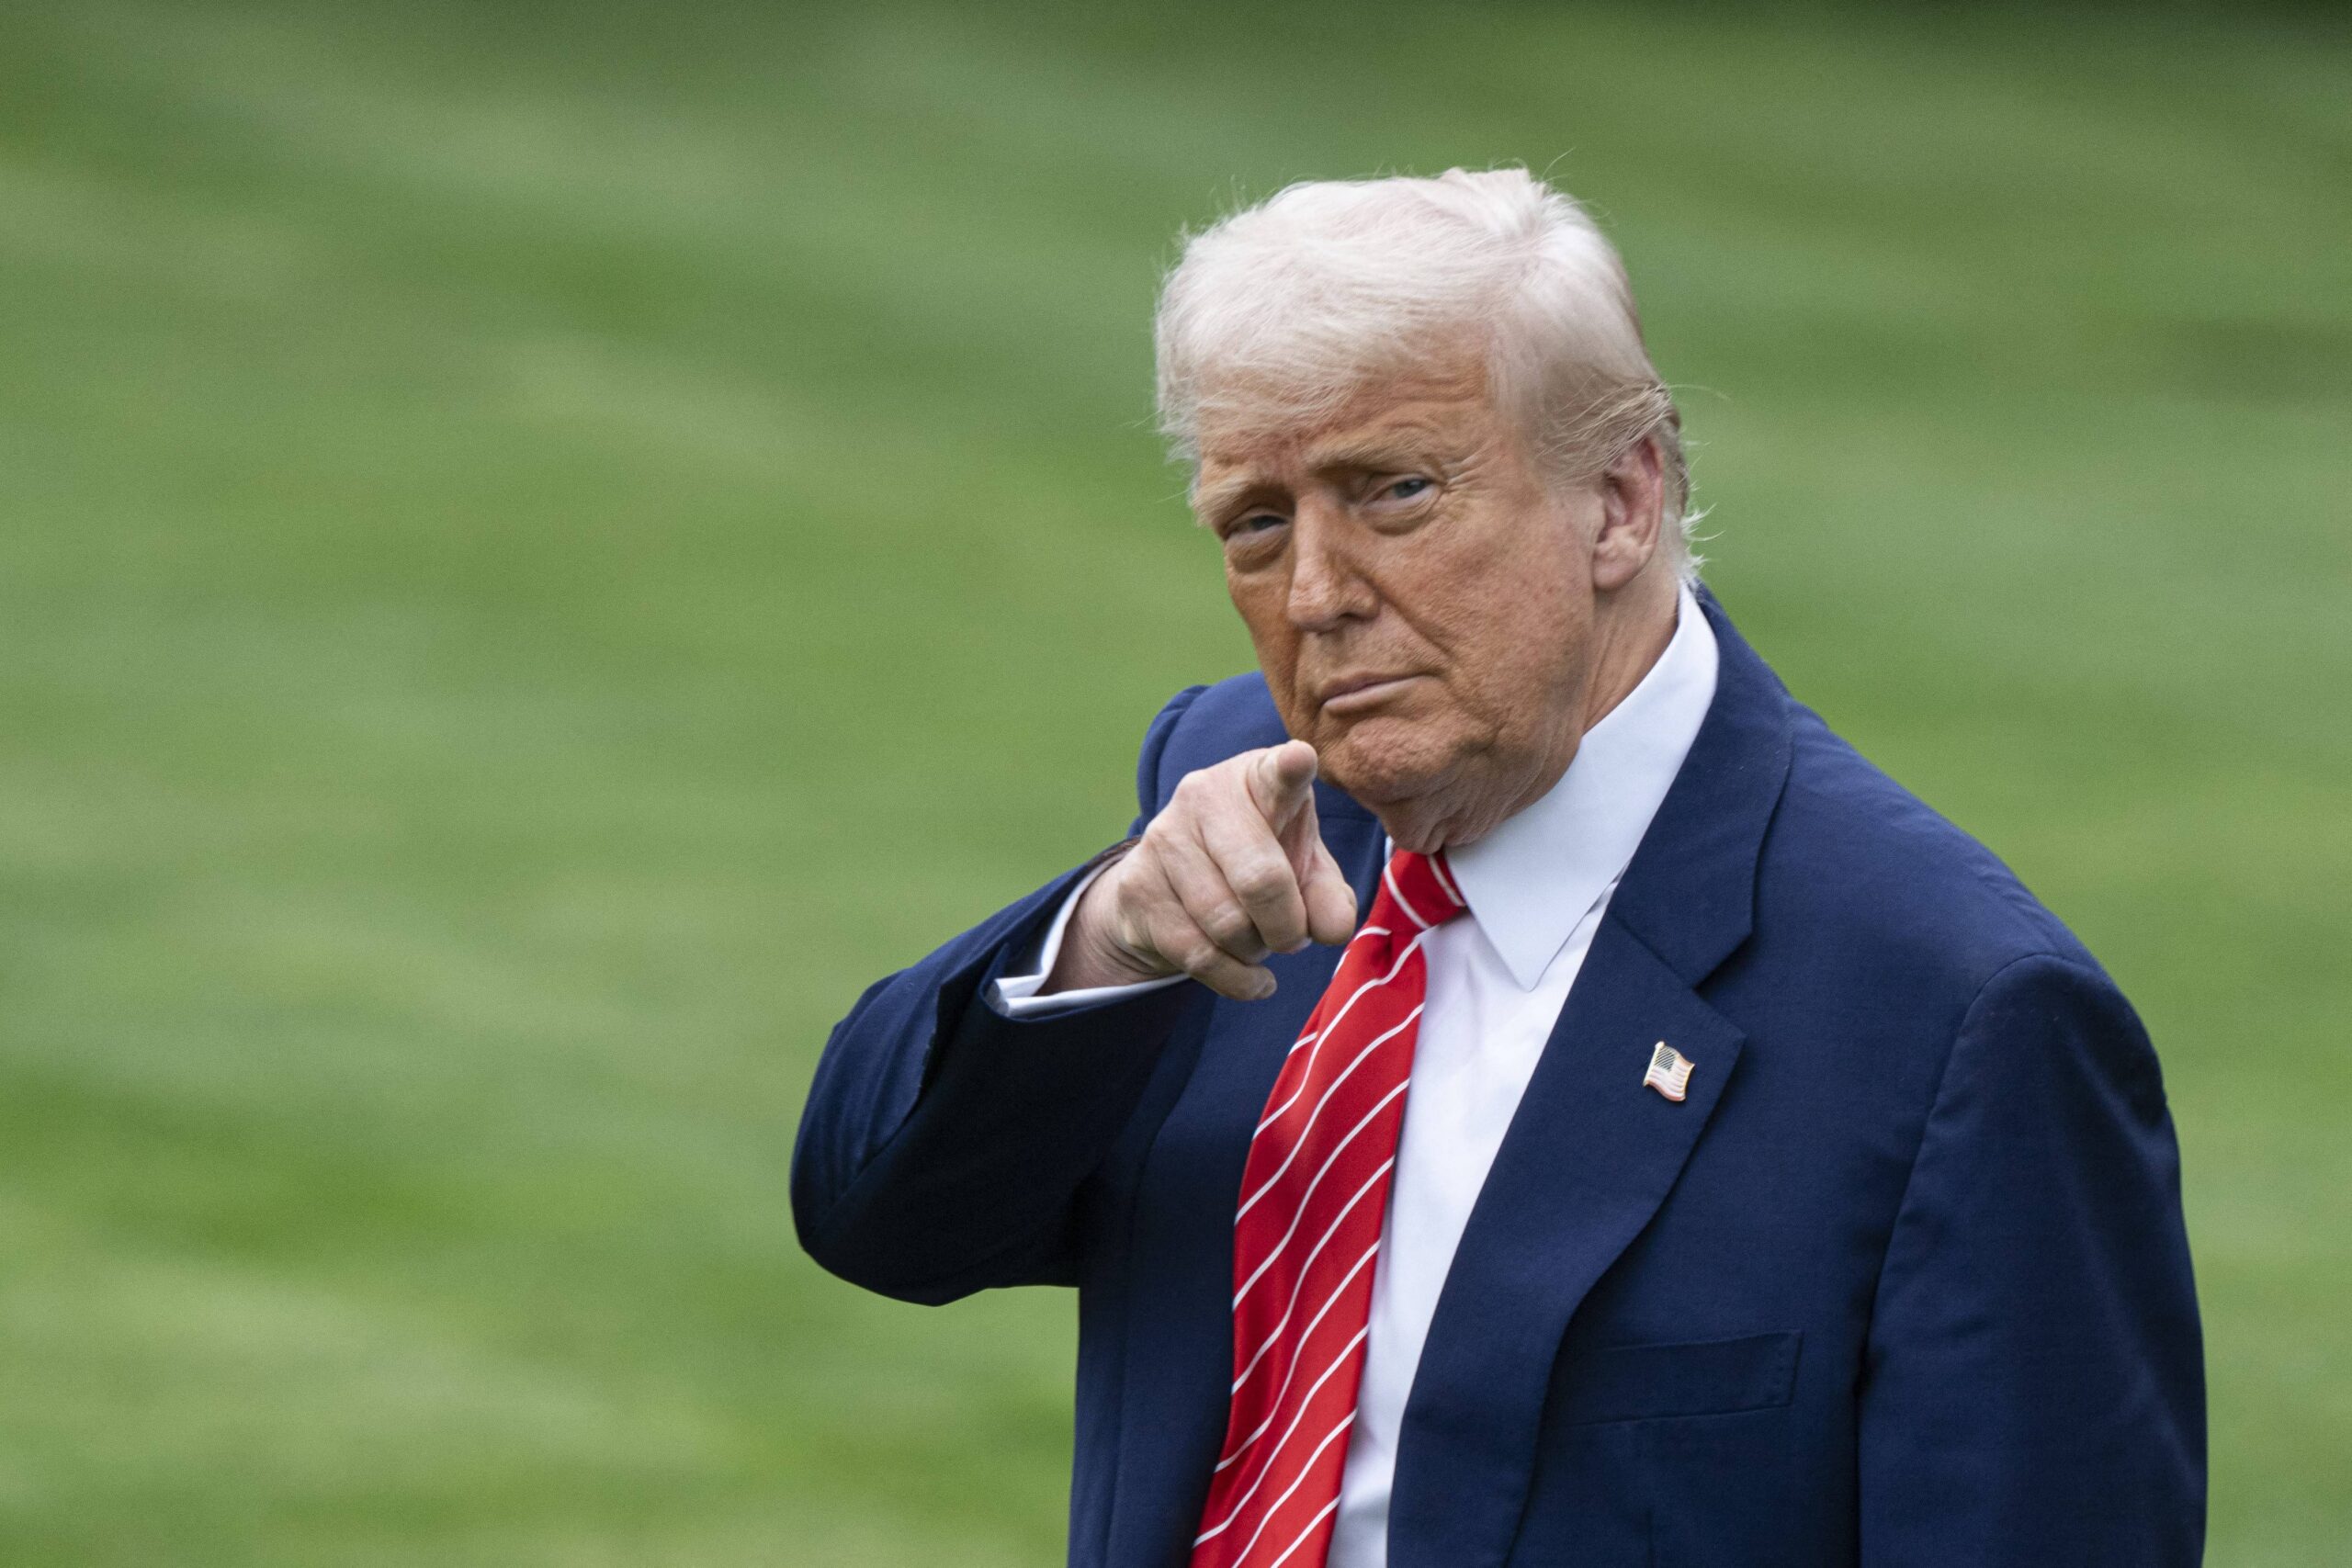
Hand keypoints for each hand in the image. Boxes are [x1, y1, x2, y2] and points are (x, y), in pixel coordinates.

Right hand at [1048, 740, 1359, 1000]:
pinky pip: (1199, 954)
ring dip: (1257, 951)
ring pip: (1228, 924)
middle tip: (1292, 937)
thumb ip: (1329, 897)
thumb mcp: (1304, 871)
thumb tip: (1331, 929)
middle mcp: (1205, 796)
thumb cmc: (1257, 863)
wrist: (1170, 884)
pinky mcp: (1138, 886)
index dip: (1290, 768)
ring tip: (1259, 942)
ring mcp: (1164, 838)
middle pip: (1261, 880)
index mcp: (1258, 779)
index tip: (1299, 758)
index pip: (1277, 773)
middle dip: (1288, 927)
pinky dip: (1237, 980)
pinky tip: (1253, 978)